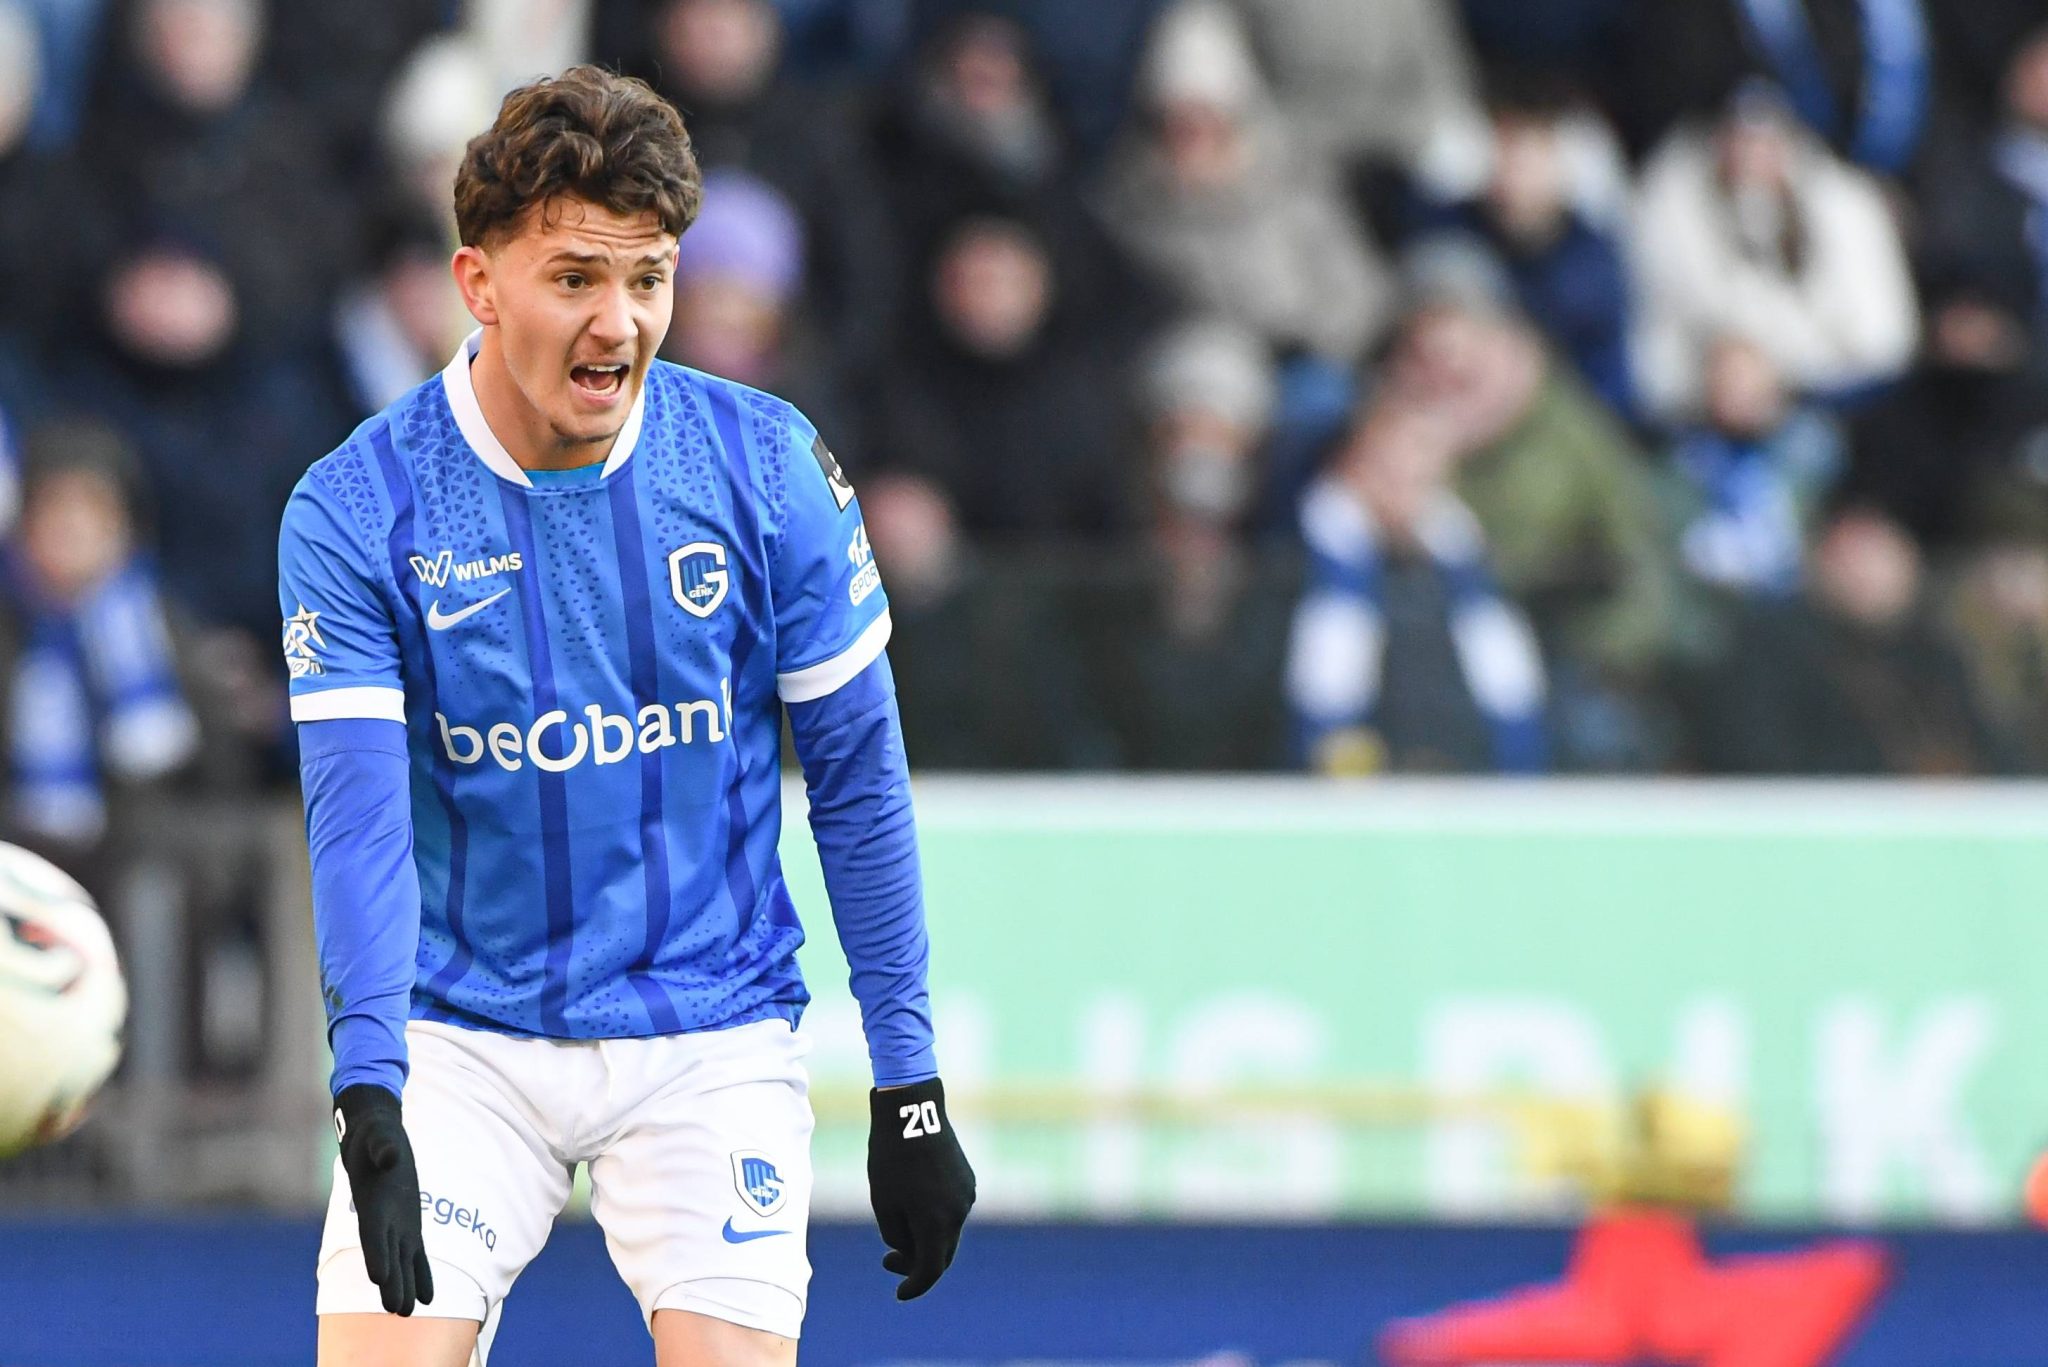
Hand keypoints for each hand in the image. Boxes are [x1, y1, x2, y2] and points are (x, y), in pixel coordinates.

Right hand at [334, 1083, 434, 1315]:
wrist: (373, 1137)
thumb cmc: (375, 1135)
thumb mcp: (379, 1136)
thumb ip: (383, 1148)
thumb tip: (391, 1156)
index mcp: (372, 1203)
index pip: (373, 1234)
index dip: (376, 1255)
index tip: (378, 1278)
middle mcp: (381, 1220)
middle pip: (386, 1256)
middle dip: (391, 1283)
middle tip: (396, 1311)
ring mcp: (394, 1225)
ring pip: (401, 1261)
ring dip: (404, 1285)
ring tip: (406, 1313)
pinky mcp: (408, 1224)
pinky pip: (415, 1253)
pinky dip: (420, 1273)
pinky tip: (426, 1297)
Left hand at [866, 1078, 975, 1299]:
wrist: (913, 1110)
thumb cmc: (890, 1158)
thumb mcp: (884, 1204)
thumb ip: (898, 1236)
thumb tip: (910, 1249)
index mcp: (936, 1223)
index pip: (930, 1270)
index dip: (914, 1286)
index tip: (900, 1293)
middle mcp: (958, 1213)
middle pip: (942, 1254)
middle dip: (917, 1263)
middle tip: (888, 1261)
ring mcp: (966, 1195)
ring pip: (947, 1231)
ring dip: (925, 1238)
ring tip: (897, 1227)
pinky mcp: (966, 1180)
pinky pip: (951, 1210)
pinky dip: (934, 1218)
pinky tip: (914, 1204)